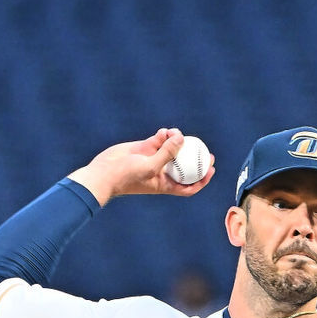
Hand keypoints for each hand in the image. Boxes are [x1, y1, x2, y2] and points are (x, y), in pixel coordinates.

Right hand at [68, 128, 214, 205]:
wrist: (105, 172)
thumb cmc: (127, 177)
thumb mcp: (149, 166)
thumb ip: (166, 153)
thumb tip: (182, 138)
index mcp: (165, 184)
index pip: (189, 186)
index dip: (202, 180)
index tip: (211, 170)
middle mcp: (162, 172)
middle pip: (185, 167)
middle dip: (197, 160)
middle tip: (206, 151)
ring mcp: (154, 159)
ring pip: (173, 150)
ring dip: (178, 141)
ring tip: (177, 134)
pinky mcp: (145, 147)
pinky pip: (160, 140)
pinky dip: (165, 134)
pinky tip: (165, 131)